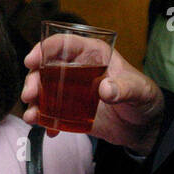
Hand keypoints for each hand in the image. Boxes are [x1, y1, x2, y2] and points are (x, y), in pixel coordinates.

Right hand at [21, 40, 165, 154]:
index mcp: (92, 54)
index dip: (43, 49)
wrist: (144, 127)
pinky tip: (48, 130)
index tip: (31, 61)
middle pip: (46, 68)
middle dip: (32, 80)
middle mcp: (77, 69)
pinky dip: (45, 121)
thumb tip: (105, 89)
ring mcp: (71, 90)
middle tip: (29, 95)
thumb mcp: (139, 90)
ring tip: (32, 116)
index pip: (63, 44)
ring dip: (33, 101)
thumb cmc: (144, 99)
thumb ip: (124, 88)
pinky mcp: (69, 111)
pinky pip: (50, 112)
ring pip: (43, 90)